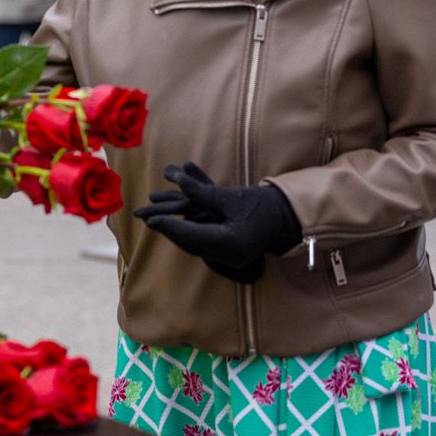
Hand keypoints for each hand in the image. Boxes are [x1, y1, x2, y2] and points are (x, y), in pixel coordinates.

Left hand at [134, 162, 301, 283]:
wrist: (287, 218)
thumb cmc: (264, 206)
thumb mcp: (233, 197)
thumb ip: (204, 192)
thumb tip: (178, 180)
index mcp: (231, 243)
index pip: (193, 237)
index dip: (170, 227)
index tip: (151, 220)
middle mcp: (228, 254)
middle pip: (191, 243)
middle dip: (168, 230)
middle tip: (148, 220)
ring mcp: (229, 256)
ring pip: (195, 243)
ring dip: (175, 230)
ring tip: (154, 221)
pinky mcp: (229, 251)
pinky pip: (203, 241)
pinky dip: (188, 231)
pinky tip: (175, 226)